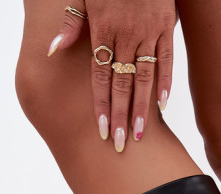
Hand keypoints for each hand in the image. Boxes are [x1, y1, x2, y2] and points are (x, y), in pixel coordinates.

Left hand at [47, 1, 176, 151]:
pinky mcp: (166, 27)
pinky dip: (165, 83)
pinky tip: (161, 106)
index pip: (100, 75)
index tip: (100, 128)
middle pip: (122, 83)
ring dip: (141, 108)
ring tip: (138, 134)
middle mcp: (126, 35)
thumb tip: (53, 51)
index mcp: (104, 29)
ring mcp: (148, 33)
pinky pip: (167, 60)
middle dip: (120, 115)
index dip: (101, 103)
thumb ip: (70, 23)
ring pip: (145, 77)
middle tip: (118, 143)